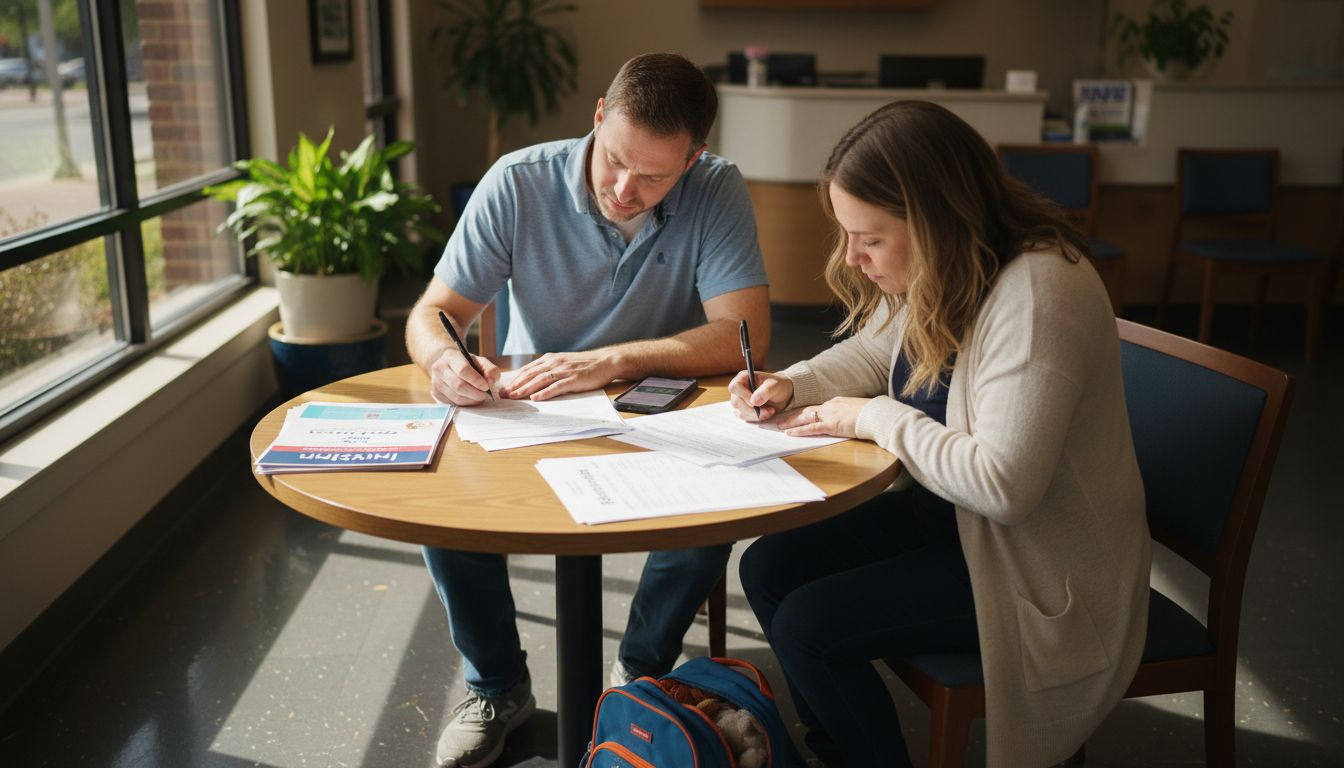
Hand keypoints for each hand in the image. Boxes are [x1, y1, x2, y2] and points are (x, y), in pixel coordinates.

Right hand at [430, 346, 500, 405]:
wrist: (449, 366)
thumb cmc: (467, 364)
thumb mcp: (480, 361)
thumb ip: (490, 369)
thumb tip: (491, 381)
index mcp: (450, 356)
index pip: (463, 370)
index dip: (476, 380)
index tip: (486, 386)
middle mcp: (439, 368)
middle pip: (459, 385)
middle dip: (475, 393)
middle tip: (485, 395)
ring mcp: (436, 382)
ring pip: (456, 397)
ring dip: (471, 400)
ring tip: (479, 397)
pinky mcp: (436, 393)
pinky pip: (453, 403)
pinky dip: (465, 403)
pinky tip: (471, 399)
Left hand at [502, 351, 617, 399]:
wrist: (605, 361)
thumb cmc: (585, 364)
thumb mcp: (563, 363)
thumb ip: (549, 369)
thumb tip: (533, 380)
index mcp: (551, 359)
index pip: (528, 369)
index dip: (515, 379)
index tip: (504, 388)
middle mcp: (555, 363)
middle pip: (530, 374)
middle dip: (515, 385)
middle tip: (504, 395)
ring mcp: (564, 370)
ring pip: (540, 380)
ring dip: (525, 389)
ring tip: (514, 397)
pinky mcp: (573, 379)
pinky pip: (556, 386)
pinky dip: (545, 392)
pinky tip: (536, 398)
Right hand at [728, 370, 793, 421]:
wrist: (782, 394)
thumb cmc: (777, 386)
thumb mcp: (774, 386)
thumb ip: (765, 391)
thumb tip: (754, 401)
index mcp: (743, 377)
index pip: (735, 387)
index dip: (743, 396)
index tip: (755, 402)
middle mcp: (739, 389)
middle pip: (736, 402)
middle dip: (753, 410)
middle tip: (769, 410)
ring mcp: (739, 400)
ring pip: (740, 412)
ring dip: (756, 415)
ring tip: (770, 411)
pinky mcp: (742, 410)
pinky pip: (744, 417)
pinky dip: (756, 418)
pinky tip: (766, 414)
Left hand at [775, 397, 868, 437]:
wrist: (876, 415)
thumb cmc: (870, 414)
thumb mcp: (855, 411)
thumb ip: (846, 414)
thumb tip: (844, 419)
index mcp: (835, 403)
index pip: (814, 407)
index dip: (801, 411)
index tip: (792, 413)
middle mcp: (829, 406)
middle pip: (805, 410)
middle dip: (791, 414)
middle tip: (778, 417)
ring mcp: (829, 415)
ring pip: (804, 418)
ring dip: (790, 422)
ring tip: (779, 426)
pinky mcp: (831, 425)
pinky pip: (811, 428)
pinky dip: (799, 431)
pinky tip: (789, 433)